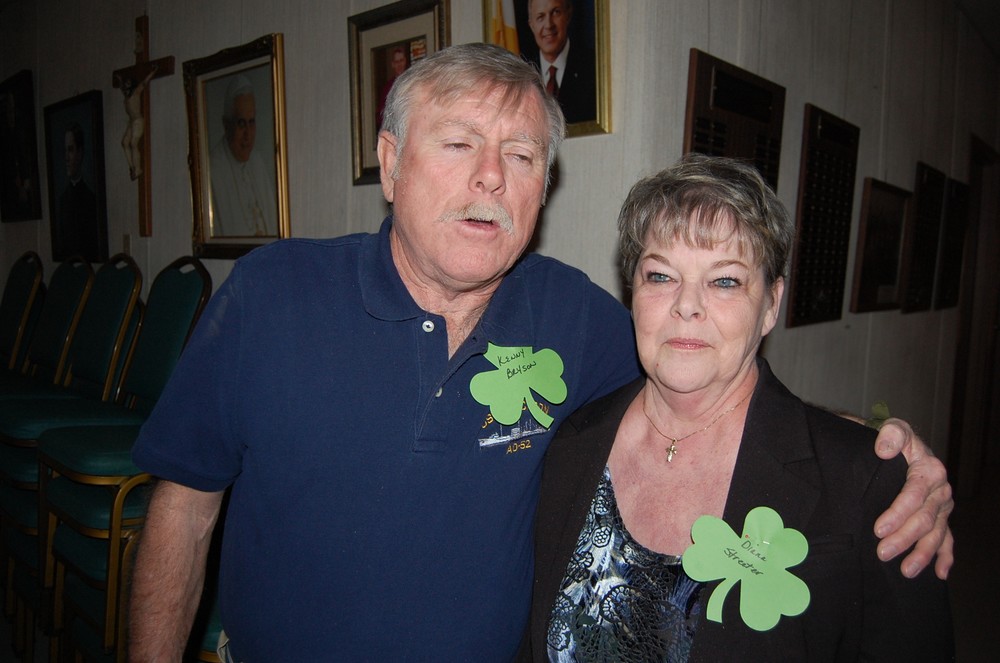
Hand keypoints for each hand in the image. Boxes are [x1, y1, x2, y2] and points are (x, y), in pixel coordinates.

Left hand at [872, 418, 953, 579]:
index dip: (897, 514)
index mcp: (929, 469)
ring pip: (936, 534)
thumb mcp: (892, 428)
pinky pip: (948, 539)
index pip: (913, 496)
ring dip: (922, 554)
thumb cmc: (892, 438)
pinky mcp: (942, 517)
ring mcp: (942, 506)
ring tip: (906, 571)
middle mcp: (940, 490)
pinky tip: (940, 573)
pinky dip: (945, 557)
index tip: (878, 529)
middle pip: (924, 519)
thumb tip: (884, 449)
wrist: (897, 444)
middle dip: (904, 539)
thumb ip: (890, 434)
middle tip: (883, 553)